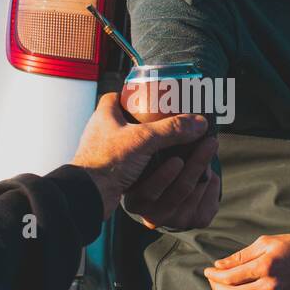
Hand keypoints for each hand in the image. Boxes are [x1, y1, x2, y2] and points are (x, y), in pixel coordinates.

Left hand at [71, 92, 210, 218]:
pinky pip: (130, 159)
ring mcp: (105, 151)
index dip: (134, 93)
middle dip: (148, 120)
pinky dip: (143, 160)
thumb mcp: (144, 139)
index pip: (119, 95)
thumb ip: (172, 130)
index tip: (153, 96)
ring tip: (168, 142)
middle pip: (128, 118)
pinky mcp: (110, 169)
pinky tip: (158, 162)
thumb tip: (199, 123)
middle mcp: (102, 130)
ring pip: (130, 140)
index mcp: (104, 115)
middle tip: (167, 120)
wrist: (89, 195)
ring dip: (147, 141)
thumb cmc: (107, 161)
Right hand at [122, 133, 219, 230]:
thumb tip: (178, 123)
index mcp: (135, 201)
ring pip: (197, 190)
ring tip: (209, 147)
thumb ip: (153, 142)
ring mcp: (176, 221)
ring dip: (206, 167)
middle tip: (210, 141)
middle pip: (181, 189)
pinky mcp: (196, 221)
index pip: (149, 191)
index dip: (164, 177)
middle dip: (197, 163)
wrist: (166, 190)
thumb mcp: (146, 154)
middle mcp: (154, 216)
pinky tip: (208, 172)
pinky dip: (212, 181)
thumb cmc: (153, 166)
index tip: (177, 160)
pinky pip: (210, 199)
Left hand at [204, 229, 289, 289]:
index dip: (214, 276)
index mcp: (264, 267)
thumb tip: (219, 265)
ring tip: (220, 282)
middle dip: (217, 287)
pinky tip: (238, 285)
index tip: (206, 271)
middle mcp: (269, 285)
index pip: (230, 278)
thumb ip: (241, 255)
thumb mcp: (266, 242)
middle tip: (210, 279)